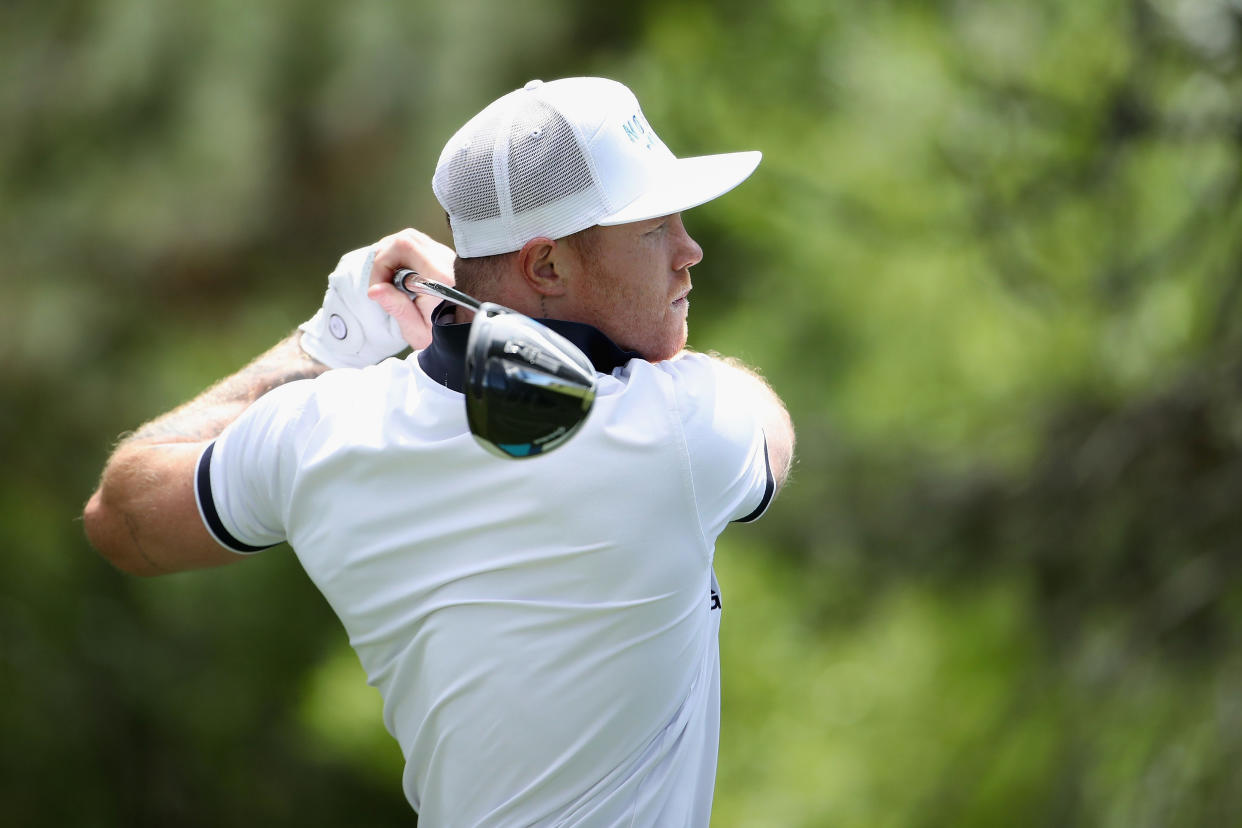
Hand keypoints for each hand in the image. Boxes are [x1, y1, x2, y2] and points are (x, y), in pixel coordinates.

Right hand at [298, 230, 455, 367]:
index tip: (377, 289)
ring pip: (413, 238)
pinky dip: (404, 256)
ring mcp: (449, 258)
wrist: (467, 338)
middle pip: (408, 239)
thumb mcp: (417, 330)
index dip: (382, 265)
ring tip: (389, 280)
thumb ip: (397, 307)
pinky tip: (401, 277)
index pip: (404, 247)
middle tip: (381, 283)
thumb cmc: (441, 338)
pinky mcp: (446, 260)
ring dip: (393, 255)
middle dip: (385, 257)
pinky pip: (420, 246)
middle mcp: (448, 262)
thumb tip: (375, 289)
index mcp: (441, 278)